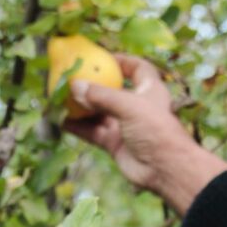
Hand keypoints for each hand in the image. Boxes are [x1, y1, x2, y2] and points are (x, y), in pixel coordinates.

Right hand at [65, 54, 226, 215]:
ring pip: (99, 112)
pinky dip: (78, 126)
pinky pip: (92, 132)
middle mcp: (137, 107)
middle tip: (71, 74)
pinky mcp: (116, 144)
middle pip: (112, 90)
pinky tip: (61, 120)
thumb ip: (101, 96)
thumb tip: (74, 86)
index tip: (103, 56)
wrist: (166, 170)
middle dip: (93, 84)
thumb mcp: (129, 106)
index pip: (139, 68)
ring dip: (81, 106)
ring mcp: (125, 127)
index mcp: (150, 91)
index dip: (123, 60)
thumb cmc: (156, 131)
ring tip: (60, 96)